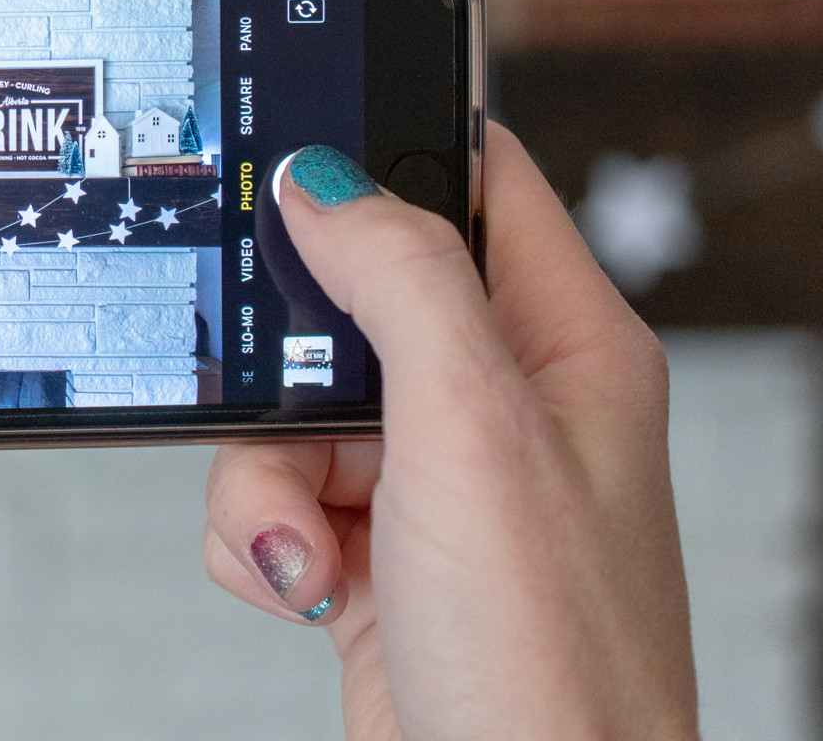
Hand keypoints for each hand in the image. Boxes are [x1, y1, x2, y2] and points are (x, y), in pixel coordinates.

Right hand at [204, 124, 696, 738]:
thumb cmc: (553, 667)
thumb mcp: (474, 435)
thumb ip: (402, 283)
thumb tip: (326, 180)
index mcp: (562, 346)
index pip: (476, 183)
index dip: (384, 155)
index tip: (289, 155)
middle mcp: (497, 406)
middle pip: (345, 304)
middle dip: (284, 368)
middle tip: (290, 411)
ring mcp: (430, 481)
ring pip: (287, 408)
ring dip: (262, 477)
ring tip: (311, 546)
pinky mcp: (370, 548)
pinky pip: (269, 492)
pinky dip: (259, 538)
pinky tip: (305, 584)